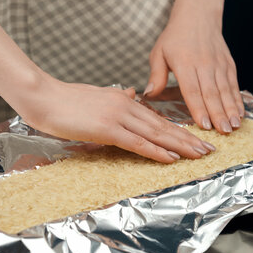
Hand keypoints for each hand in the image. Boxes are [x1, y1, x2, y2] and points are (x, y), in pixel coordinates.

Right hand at [17, 77, 215, 162]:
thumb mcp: (97, 94)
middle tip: (208, 149)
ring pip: (156, 133)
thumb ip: (117, 97)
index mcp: (124, 99)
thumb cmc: (66, 99)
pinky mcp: (107, 128)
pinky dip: (156, 151)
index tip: (194, 137)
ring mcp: (118, 116)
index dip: (177, 129)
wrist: (44, 97)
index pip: (157, 118)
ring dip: (180, 145)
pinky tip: (171, 158)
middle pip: (163, 126)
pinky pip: (137, 142)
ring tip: (199, 154)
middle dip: (188, 139)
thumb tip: (133, 94)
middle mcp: (126, 106)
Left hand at [145, 13, 243, 133]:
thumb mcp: (159, 53)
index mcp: (184, 63)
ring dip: (230, 110)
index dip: (199, 109)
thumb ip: (156, 75)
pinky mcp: (228, 64)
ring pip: (225, 90)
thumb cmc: (174, 37)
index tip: (204, 125)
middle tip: (223, 133)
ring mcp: (218, 64)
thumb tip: (148, 95)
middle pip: (212, 93)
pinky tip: (240, 114)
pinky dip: (237, 100)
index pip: (192, 90)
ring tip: (233, 127)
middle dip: (218, 114)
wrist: (198, 16)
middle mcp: (204, 64)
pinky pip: (234, 84)